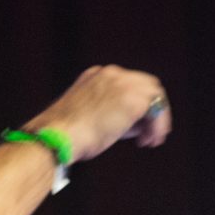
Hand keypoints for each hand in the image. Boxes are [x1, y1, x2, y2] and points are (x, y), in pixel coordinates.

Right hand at [24, 65, 171, 162]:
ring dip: (157, 119)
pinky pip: (157, 110)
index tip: (137, 124)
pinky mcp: (133, 100)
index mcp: (96, 76)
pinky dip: (158, 126)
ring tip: (151, 140)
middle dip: (151, 109)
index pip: (128, 83)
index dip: (137, 103)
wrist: (57, 136)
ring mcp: (123, 84)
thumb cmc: (66, 135)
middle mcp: (111, 74)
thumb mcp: (85, 115)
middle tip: (151, 132)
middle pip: (146, 84)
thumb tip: (131, 126)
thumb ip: (106, 113)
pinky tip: (150, 141)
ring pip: (155, 96)